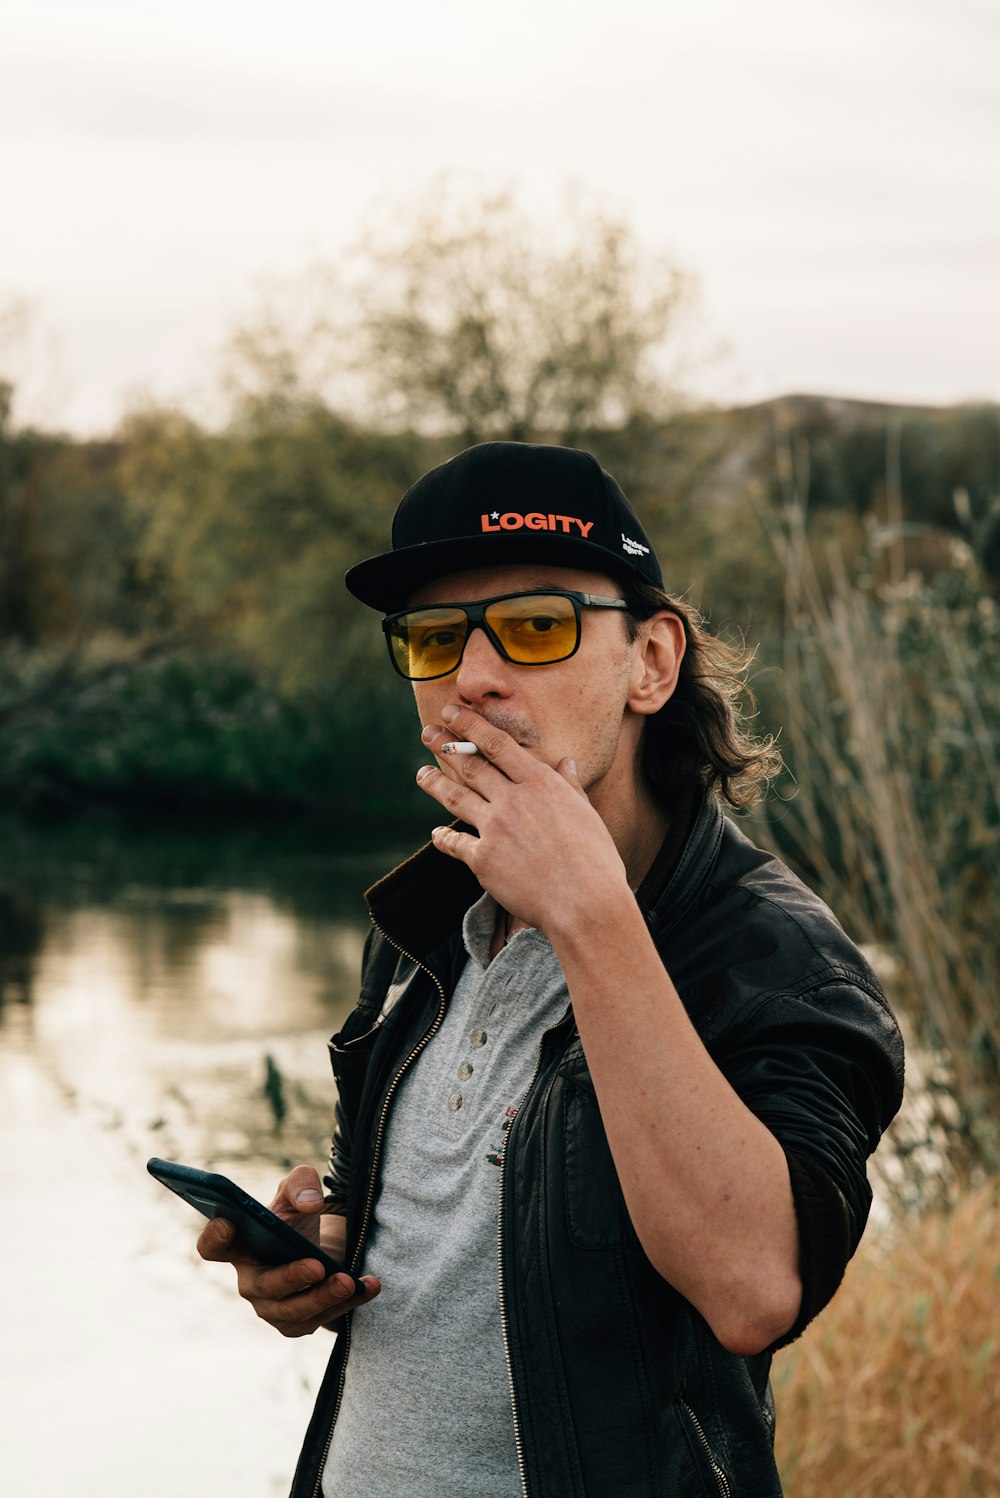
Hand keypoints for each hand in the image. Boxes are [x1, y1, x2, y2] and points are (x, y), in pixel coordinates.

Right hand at [196, 1164, 380, 1337]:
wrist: (322, 1246)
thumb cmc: (298, 1218)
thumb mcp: (299, 1190)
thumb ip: (301, 1184)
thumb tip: (311, 1203)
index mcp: (239, 1246)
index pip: (212, 1247)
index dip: (214, 1237)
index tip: (228, 1223)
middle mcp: (250, 1281)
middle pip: (262, 1286)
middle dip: (291, 1278)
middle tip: (317, 1266)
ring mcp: (272, 1307)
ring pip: (293, 1311)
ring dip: (322, 1298)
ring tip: (347, 1281)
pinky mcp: (298, 1323)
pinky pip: (320, 1319)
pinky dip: (347, 1303)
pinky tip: (367, 1285)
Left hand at [416, 706, 626, 938]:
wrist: (585, 903)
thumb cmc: (595, 859)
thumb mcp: (586, 814)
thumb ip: (569, 785)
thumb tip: (565, 762)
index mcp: (541, 783)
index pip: (497, 744)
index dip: (470, 725)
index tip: (452, 712)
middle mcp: (513, 800)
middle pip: (470, 765)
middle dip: (444, 745)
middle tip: (427, 732)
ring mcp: (495, 829)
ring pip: (455, 797)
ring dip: (434, 782)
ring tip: (421, 773)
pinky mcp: (483, 860)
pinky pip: (455, 843)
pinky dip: (443, 839)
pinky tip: (435, 836)